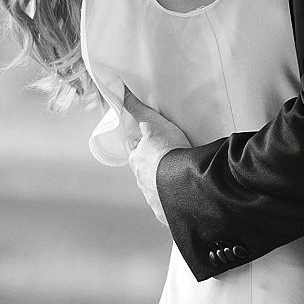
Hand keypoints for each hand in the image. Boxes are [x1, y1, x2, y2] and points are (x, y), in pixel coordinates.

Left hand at [124, 88, 190, 225]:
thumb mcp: (153, 123)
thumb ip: (137, 108)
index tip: (147, 143)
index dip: (140, 145)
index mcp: (138, 161)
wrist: (183, 181)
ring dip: (162, 185)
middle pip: (144, 172)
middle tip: (166, 160)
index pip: (134, 151)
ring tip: (177, 179)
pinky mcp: (167, 212)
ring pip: (156, 190)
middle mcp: (142, 182)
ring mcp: (154, 199)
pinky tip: (182, 199)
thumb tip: (120, 91)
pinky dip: (173, 203)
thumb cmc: (167, 151)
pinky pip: (169, 207)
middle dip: (152, 167)